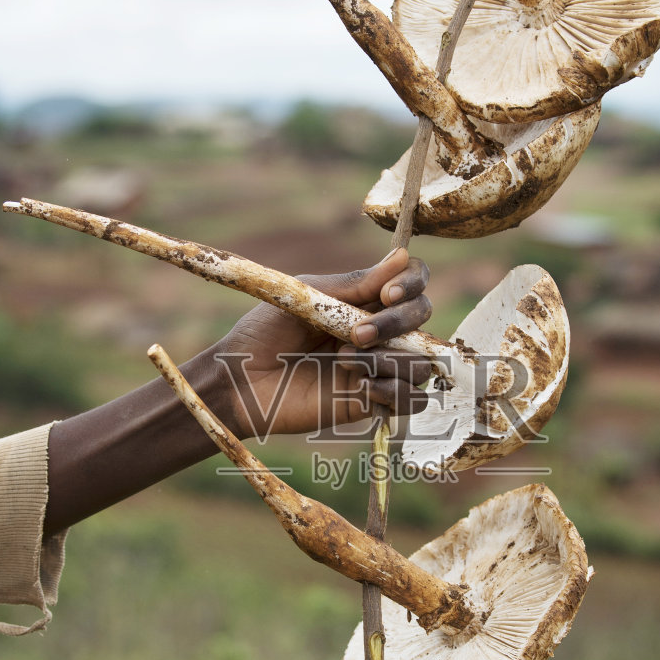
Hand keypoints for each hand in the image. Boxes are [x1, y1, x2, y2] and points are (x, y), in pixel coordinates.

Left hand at [43, 249, 431, 532]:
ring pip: (420, 364)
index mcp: (362, 301)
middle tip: (357, 335)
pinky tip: (363, 387)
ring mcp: (375, 369)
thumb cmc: (263, 332)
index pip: (412, 286)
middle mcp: (377, 333)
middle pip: (422, 321)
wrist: (237, 380)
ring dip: (392, 361)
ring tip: (347, 362)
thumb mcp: (307, 298)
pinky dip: (396, 392)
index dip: (411, 286)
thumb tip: (403, 256)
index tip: (386, 295)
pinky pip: (411, 400)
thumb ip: (355, 284)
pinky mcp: (368, 403)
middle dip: (398, 324)